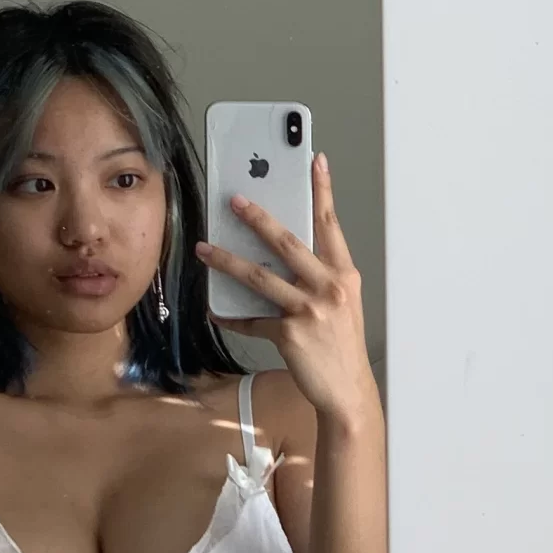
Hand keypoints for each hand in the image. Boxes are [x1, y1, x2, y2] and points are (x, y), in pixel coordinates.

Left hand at [196, 155, 375, 423]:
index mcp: (343, 274)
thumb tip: (277, 257)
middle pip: (288, 242)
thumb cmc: (341, 345)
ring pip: (260, 277)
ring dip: (228, 261)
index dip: (322, 190)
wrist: (348, 391)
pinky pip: (252, 320)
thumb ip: (317, 276)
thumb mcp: (341, 303)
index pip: (330, 224)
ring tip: (204, 248)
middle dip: (258, 218)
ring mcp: (310, 310)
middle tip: (235, 200)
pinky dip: (232, 316)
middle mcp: (329, 287)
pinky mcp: (290, 333)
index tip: (315, 161)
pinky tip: (216, 310)